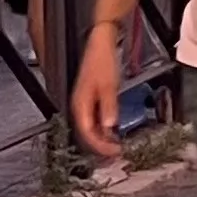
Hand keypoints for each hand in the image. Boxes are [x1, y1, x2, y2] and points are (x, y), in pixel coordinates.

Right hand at [72, 24, 124, 158]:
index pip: (87, 133)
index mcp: (80, 104)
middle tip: (117, 153)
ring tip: (117, 146)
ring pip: (91, 127)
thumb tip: (109, 126)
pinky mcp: (91, 98)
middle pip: (87, 133)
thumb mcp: (108, 85)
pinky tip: (114, 130)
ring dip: (103, 138)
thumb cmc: (102, 61)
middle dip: (101, 146)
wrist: (100, 43)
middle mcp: (79, 106)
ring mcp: (84, 102)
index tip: (115, 152)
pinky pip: (95, 118)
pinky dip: (104, 127)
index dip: (100, 145)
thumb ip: (108, 106)